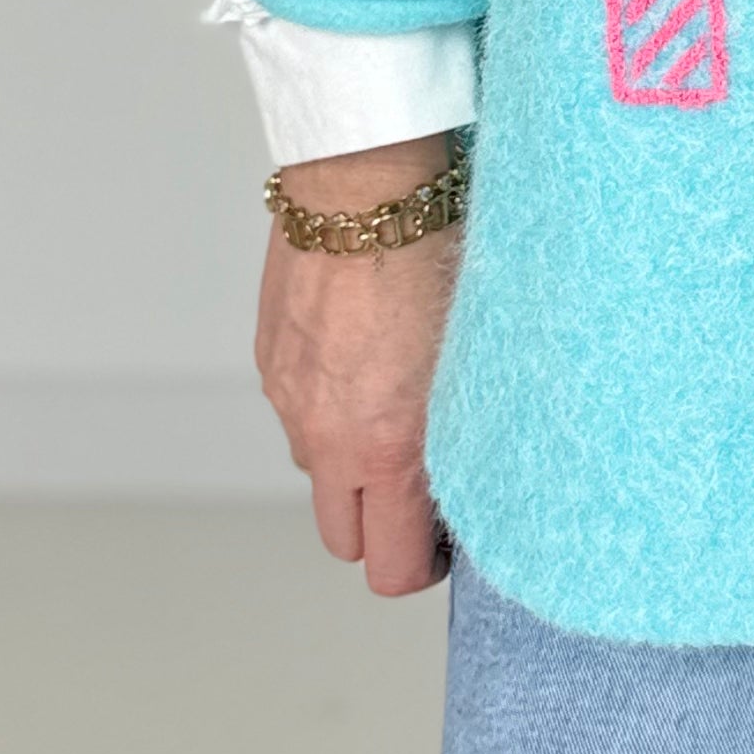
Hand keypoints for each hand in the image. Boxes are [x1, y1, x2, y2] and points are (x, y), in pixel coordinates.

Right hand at [253, 133, 461, 597]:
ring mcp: (291, 400)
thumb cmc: (437, 256)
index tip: (448, 540)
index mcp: (387, 447)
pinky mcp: (270, 361)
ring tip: (395, 408)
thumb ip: (466, 433)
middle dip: (382, 528)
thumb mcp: (477, 358)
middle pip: (344, 540)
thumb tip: (482, 475)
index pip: (391, 568)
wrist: (367, 185)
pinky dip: (326, 407)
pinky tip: (363, 362)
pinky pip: (298, 413)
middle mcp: (327, 437)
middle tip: (423, 489)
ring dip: (350, 462)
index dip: (422, 566)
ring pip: (317, 471)